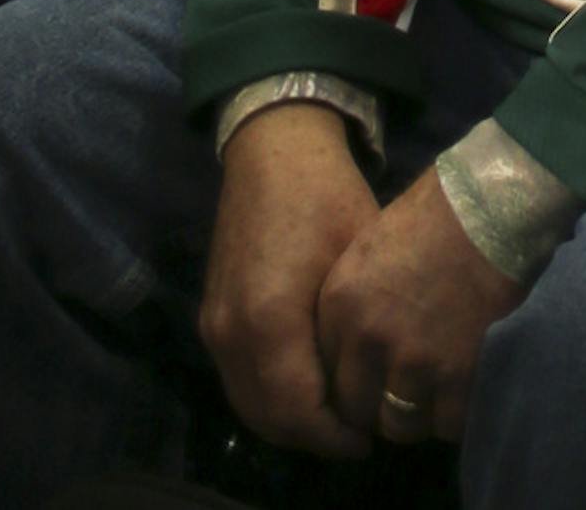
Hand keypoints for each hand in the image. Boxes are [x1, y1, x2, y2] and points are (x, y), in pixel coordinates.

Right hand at [201, 107, 378, 460]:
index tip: (368, 438)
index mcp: (269, 320)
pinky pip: (236, 378)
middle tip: (354, 435)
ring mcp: (214, 327)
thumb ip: (354, 330)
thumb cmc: (327, 195)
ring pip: (247, 403)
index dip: (333, 435)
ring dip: (287, 420)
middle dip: (311, 436)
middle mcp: (232, 333)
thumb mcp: (356, 261)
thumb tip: (375, 385)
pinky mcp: (211, 317)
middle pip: (268, 417)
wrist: (275, 147)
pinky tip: (305, 386)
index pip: (298, 411)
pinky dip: (267, 396)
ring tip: (334, 416)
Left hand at [316, 164, 526, 444]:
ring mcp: (412, 361)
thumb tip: (361, 349)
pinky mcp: (457, 375)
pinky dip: (458, 414)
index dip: (355, 382)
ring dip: (419, 415)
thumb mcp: (373, 249)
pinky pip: (447, 424)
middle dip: (381, 407)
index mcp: (339, 303)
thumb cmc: (439, 211)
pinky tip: (468, 387)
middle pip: (358, 410)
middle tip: (409, 392)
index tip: (376, 380)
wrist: (495, 202)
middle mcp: (367, 338)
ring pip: (400, 426)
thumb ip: (358, 304)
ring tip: (440, 391)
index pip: (328, 375)